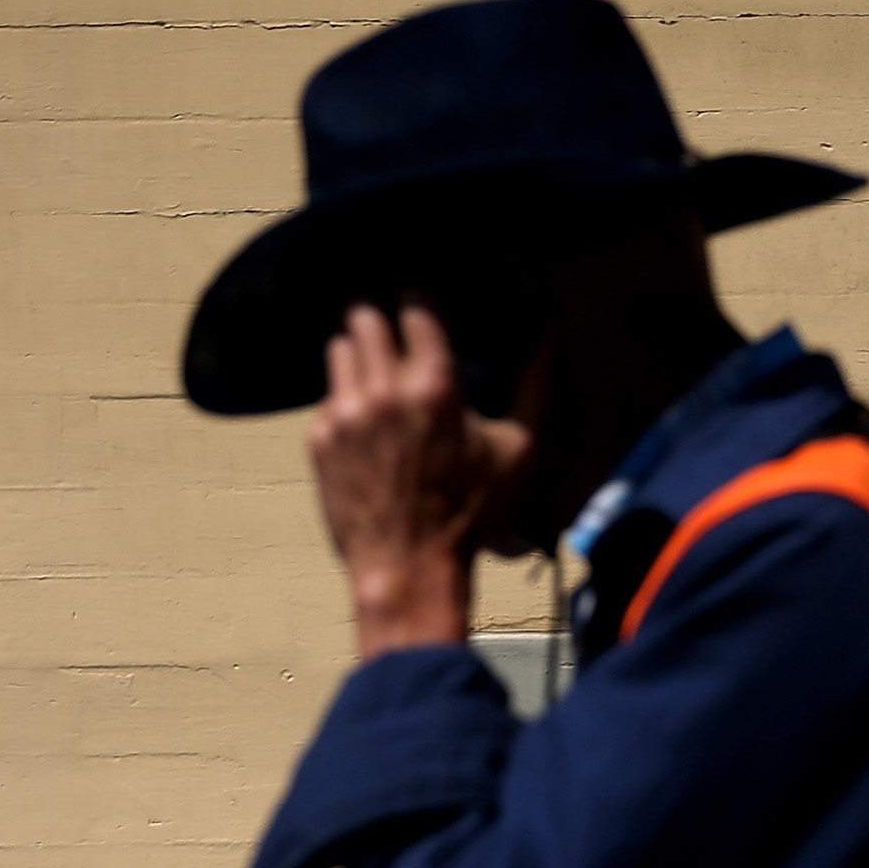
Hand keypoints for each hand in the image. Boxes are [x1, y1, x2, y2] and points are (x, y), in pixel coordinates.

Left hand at [308, 300, 533, 660]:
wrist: (408, 568)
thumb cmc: (469, 514)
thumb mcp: (517, 452)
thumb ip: (536, 386)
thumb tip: (550, 334)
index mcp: (435, 385)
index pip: (413, 303)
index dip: (418, 299)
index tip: (421, 307)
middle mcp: (383, 390)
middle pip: (365, 313)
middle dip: (381, 319)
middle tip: (393, 336)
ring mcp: (344, 413)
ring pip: (339, 347)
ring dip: (358, 354)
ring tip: (376, 378)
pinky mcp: (318, 439)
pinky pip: (325, 397)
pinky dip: (343, 402)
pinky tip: (364, 427)